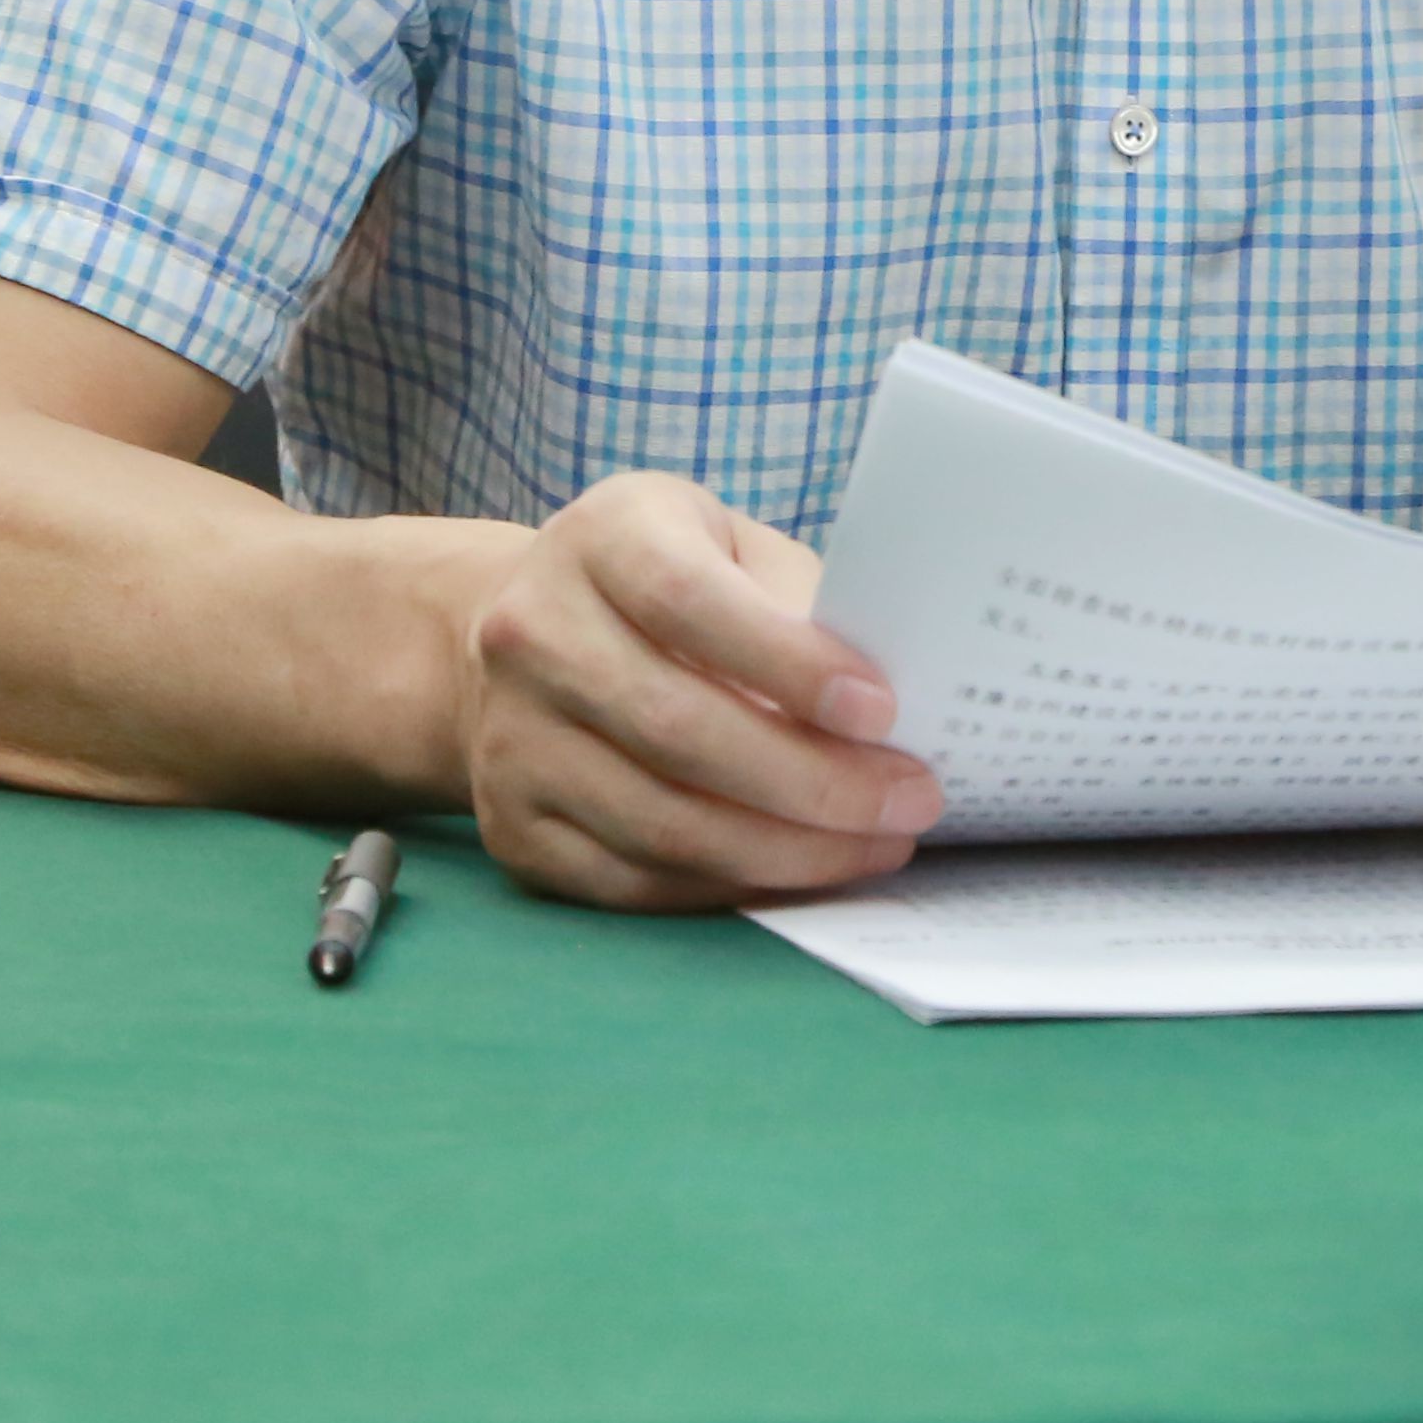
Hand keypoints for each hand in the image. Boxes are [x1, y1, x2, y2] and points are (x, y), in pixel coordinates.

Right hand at [453, 472, 945, 908]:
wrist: (516, 629)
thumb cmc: (663, 578)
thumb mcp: (726, 545)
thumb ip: (795, 600)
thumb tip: (897, 695)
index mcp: (601, 537)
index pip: (687, 601)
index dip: (788, 662)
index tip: (882, 710)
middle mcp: (533, 633)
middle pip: (678, 727)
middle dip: (814, 780)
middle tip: (911, 797)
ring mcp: (511, 739)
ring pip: (660, 822)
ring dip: (787, 850)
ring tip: (876, 844)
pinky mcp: (511, 828)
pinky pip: (632, 881)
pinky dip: (730, 885)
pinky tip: (798, 871)